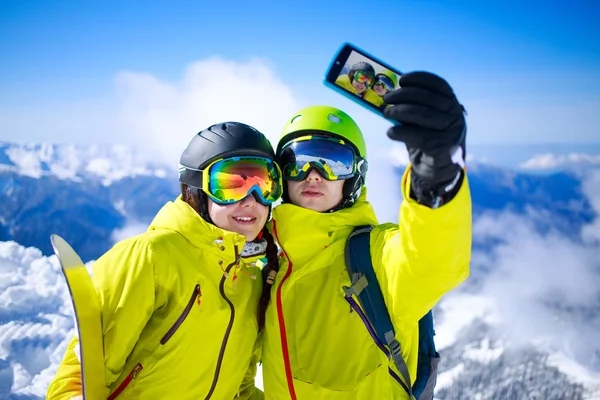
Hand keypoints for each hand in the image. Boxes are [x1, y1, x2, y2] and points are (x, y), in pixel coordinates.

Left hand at [383, 71, 465, 206]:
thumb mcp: (425, 120)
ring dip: (399, 111)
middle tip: (386, 98)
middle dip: (403, 95)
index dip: (420, 79)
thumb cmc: (428, 138)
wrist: (438, 169)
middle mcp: (454, 116)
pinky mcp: (441, 148)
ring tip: (386, 113)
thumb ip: (414, 107)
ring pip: (422, 115)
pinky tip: (390, 132)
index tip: (402, 79)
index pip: (439, 85)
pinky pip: (417, 136)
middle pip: (427, 98)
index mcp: (452, 104)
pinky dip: (400, 132)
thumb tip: (390, 95)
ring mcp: (450, 132)